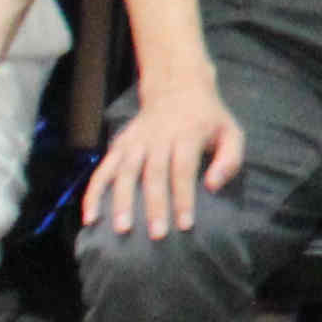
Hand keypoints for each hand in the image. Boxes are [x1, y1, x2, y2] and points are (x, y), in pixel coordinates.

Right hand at [89, 79, 244, 240]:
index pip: (183, 168)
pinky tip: (91, 217)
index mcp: (187, 134)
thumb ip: (230, 159)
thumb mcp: (231, 132)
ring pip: (126, 171)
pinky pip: (104, 169)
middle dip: (154, 205)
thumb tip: (213, 186)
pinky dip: (94, 192)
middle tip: (156, 235)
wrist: (177, 86)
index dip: (183, 197)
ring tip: (121, 229)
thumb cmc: (208, 119)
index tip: (184, 224)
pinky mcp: (120, 145)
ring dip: (122, 200)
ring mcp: (136, 141)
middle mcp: (158, 137)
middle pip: (153, 173)